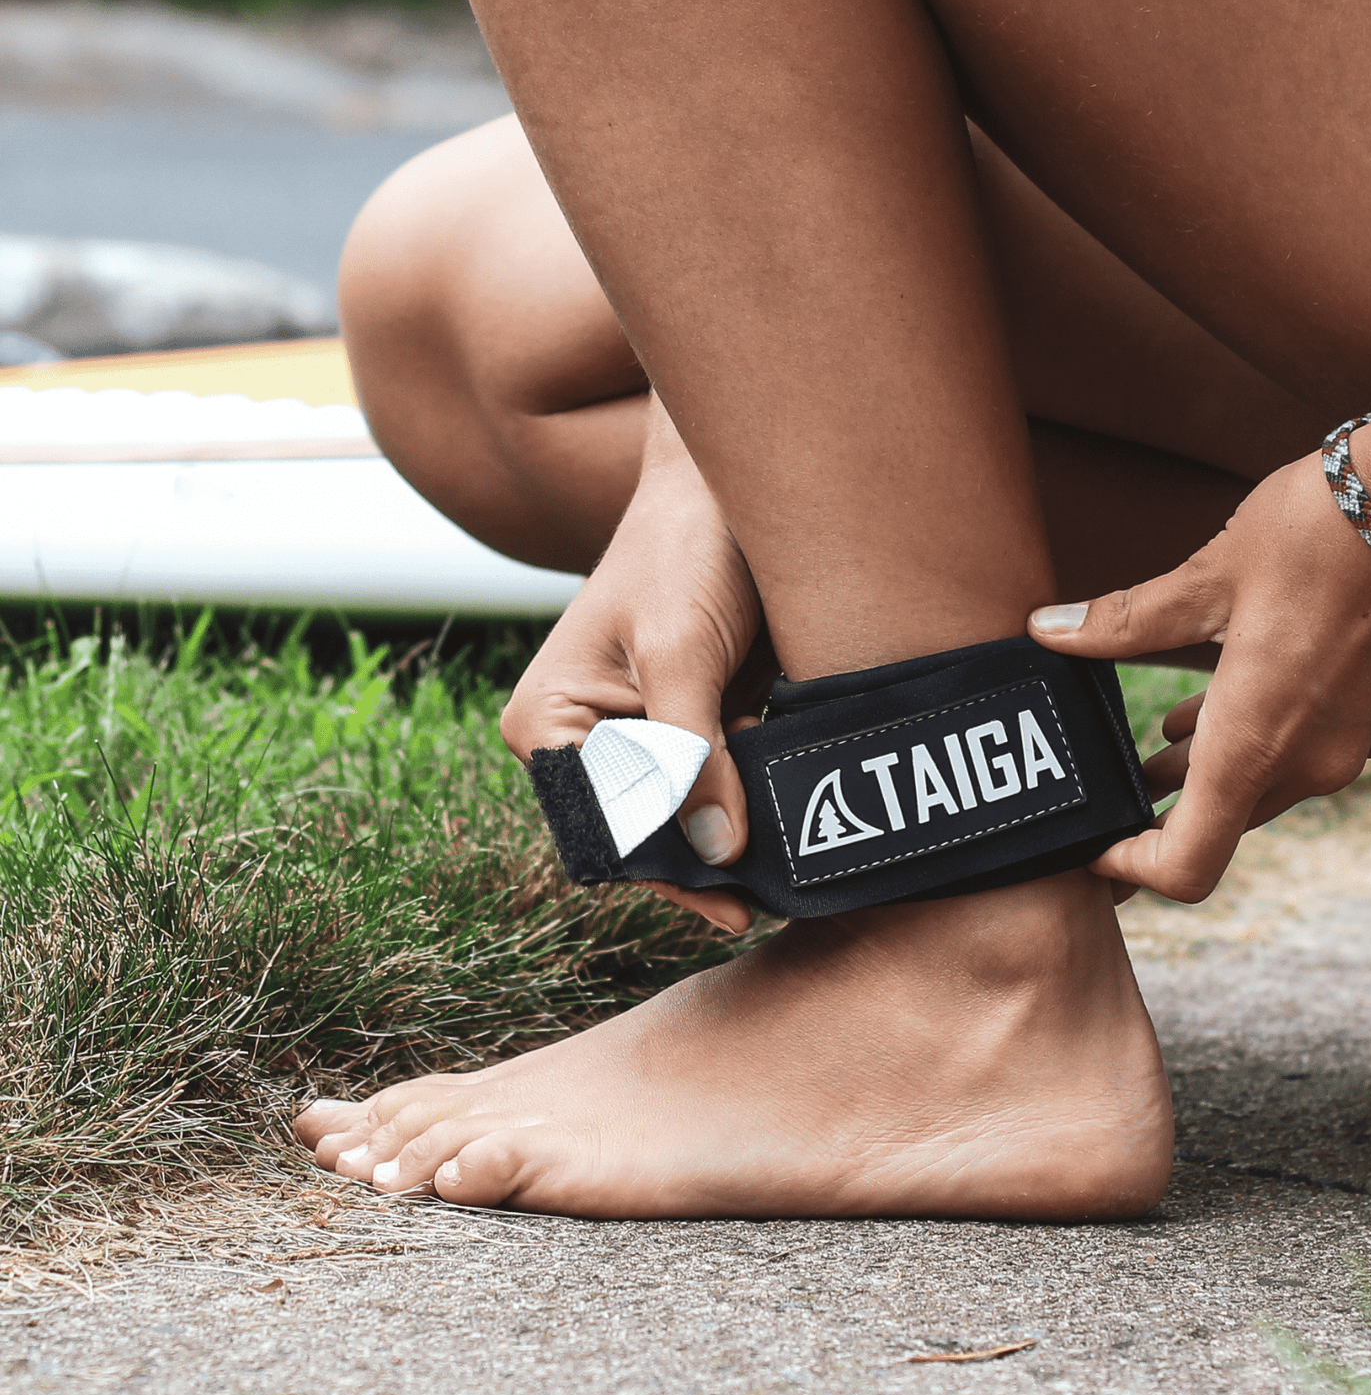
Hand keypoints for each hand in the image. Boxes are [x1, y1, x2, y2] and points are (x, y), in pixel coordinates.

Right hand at [501, 394, 771, 932]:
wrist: (732, 490)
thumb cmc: (684, 549)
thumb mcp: (681, 650)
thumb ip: (692, 753)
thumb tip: (714, 853)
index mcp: (547, 725)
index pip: (605, 830)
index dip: (668, 873)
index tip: (734, 905)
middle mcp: (583, 744)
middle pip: (645, 837)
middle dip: (707, 864)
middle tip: (779, 898)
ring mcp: (640, 740)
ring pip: (688, 821)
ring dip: (739, 839)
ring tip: (796, 865)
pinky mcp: (692, 728)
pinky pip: (721, 789)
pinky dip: (757, 805)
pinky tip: (799, 818)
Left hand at [1028, 451, 1370, 901]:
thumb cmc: (1316, 532)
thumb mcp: (1205, 578)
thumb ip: (1122, 622)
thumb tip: (1044, 630)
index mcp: (1256, 743)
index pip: (1186, 866)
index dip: (1130, 870)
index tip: (1093, 843)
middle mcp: (1309, 762)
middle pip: (1218, 825)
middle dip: (1158, 814)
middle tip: (1103, 794)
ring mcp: (1352, 743)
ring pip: (1259, 785)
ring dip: (1203, 771)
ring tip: (1146, 747)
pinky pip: (1299, 752)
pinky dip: (1252, 740)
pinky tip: (1215, 699)